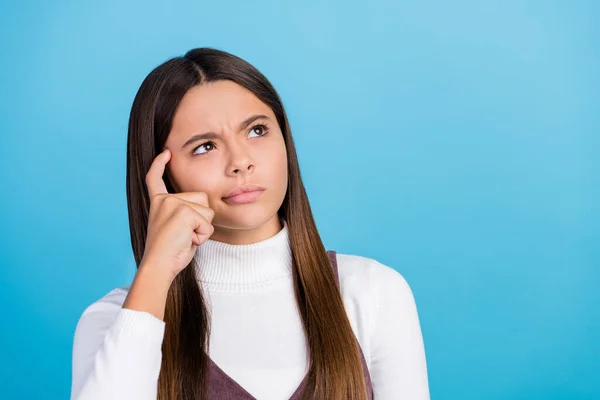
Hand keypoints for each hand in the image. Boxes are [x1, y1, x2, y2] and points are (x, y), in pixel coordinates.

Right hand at [140, 148, 214, 280]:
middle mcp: (164, 200)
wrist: (159, 265)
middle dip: (202, 219)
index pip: (156, 179)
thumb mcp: (176, 228)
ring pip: (208, 211)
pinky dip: (202, 236)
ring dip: (203, 228)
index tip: (166, 153)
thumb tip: (203, 208)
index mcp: (159, 203)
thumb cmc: (169, 253)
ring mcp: (173, 203)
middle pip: (202, 199)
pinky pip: (207, 223)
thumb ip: (186, 214)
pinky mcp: (183, 211)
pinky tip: (187, 241)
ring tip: (185, 238)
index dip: (159, 165)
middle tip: (184, 235)